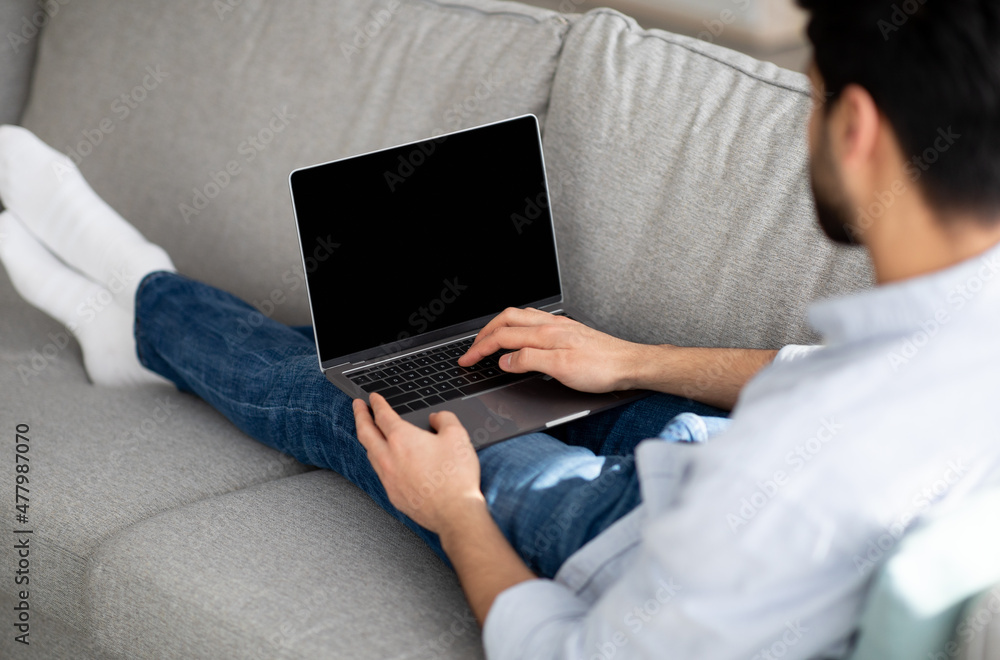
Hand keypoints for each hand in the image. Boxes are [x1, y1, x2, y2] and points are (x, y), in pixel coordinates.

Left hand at [353, 394, 483, 534]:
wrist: (455, 512)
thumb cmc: (456, 476)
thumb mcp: (458, 435)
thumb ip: (444, 419)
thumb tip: (436, 418)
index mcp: (402, 439)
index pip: (383, 415)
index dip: (377, 404)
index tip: (373, 398)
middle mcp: (389, 457)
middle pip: (366, 432)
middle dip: (360, 416)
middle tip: (357, 406)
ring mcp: (388, 478)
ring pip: (370, 453)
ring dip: (367, 438)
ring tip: (368, 432)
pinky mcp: (393, 494)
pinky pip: (379, 472)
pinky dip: (377, 460)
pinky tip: (384, 460)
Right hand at [458, 307, 646, 392]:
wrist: (630, 365)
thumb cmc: (602, 369)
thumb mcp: (562, 370)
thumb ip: (530, 361)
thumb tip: (505, 360)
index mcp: (546, 333)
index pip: (503, 337)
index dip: (480, 348)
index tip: (466, 361)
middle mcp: (551, 325)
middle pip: (507, 319)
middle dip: (484, 333)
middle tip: (471, 350)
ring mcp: (559, 326)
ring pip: (520, 317)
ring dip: (500, 327)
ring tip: (488, 340)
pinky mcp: (567, 331)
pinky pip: (534, 321)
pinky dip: (517, 327)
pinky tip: (519, 337)